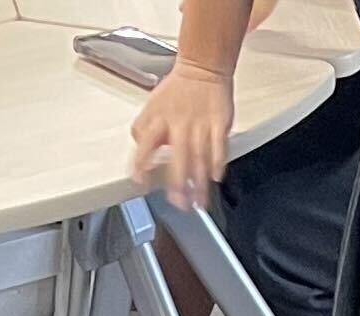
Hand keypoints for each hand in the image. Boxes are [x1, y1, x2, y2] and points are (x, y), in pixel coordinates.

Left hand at [127, 64, 234, 209]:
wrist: (203, 67)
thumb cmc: (178, 90)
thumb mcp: (152, 106)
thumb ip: (144, 130)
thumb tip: (139, 153)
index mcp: (159, 119)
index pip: (145, 145)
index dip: (140, 165)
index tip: (140, 182)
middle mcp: (179, 124)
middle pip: (178, 159)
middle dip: (177, 184)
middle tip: (178, 203)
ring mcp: (201, 124)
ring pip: (199, 158)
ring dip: (198, 182)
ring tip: (197, 202)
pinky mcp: (219, 122)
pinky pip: (219, 146)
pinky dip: (217, 163)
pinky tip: (215, 177)